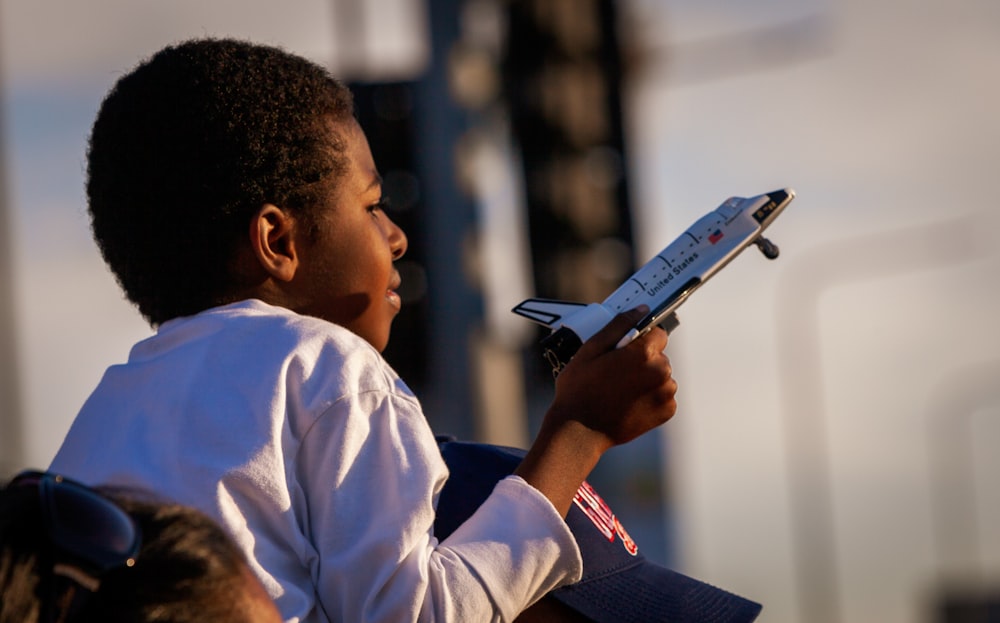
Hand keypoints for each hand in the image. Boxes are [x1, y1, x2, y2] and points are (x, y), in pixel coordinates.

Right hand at [516, 307, 677, 515]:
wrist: (579, 431)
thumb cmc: (579, 388)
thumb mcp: (591, 349)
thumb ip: (619, 326)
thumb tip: (641, 310)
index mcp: (644, 353)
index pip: (656, 333)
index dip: (639, 340)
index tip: (623, 351)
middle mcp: (661, 372)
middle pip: (658, 355)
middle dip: (641, 360)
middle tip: (615, 373)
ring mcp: (666, 393)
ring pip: (661, 376)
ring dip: (646, 379)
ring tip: (620, 391)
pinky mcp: (666, 411)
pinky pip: (663, 395)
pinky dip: (650, 397)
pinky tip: (629, 403)